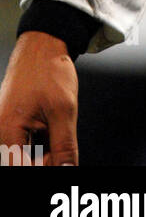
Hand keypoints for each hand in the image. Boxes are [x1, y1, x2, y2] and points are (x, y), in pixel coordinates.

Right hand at [0, 32, 78, 165]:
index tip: (62, 166)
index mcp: (6, 132)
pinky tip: (57, 134)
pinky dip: (46, 147)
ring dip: (48, 155)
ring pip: (29, 158)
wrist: (44, 45)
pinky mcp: (16, 127)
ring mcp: (8, 130)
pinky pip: (29, 147)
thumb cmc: (49, 69)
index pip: (22, 169)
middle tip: (66, 154)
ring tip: (60, 132)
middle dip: (49, 162)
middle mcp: (2, 134)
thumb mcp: (63, 110)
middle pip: (25, 164)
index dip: (46, 169)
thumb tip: (68, 171)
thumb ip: (64, 146)